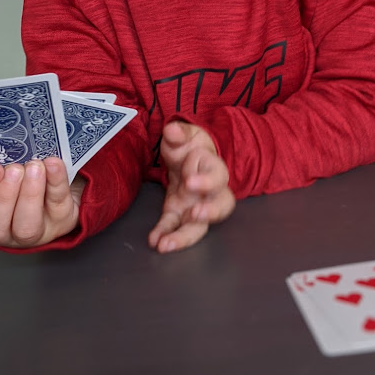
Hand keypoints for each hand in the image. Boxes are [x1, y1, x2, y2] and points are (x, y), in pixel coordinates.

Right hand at [0, 157, 84, 247]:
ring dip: (29, 194)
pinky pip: (58, 204)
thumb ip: (4, 168)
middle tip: (14, 169)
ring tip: (34, 167)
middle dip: (4, 196)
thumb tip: (4, 146)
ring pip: (27, 224)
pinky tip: (54, 164)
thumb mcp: (12, 175)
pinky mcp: (63, 221)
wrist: (63, 193)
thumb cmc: (29, 181)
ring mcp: (37, 231)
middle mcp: (9, 231)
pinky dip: (56, 182)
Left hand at [148, 121, 235, 253]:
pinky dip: (164, 234)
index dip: (206, 181)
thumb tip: (172, 131)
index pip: (217, 176)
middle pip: (220, 206)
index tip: (190, 181)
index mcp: (214, 168)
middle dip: (209, 214)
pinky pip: (174, 227)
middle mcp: (210, 192)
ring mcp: (196, 206)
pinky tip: (153, 241)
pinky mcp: (179, 214)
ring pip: (199, 226)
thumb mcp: (185, 135)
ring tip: (167, 244)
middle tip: (193, 216)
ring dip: (184, 237)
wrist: (184, 157)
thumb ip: (179, 133)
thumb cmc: (189, 145)